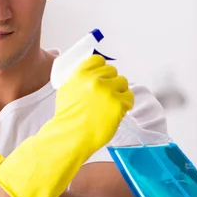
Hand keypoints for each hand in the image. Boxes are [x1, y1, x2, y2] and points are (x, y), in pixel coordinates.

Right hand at [0, 54, 133, 196]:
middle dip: (111, 82)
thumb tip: (91, 75)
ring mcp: (107, 91)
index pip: (98, 60)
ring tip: (113, 103)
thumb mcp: (66, 90)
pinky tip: (119, 110)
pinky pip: (129, 97)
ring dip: (120, 92)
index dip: (102, 69)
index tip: (103, 77)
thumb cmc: (67, 118)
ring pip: (123, 83)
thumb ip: (78, 80)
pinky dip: (126, 104)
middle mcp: (95, 80)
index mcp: (80, 74)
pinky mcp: (118, 104)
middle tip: (107, 94)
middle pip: (113, 71)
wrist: (71, 136)